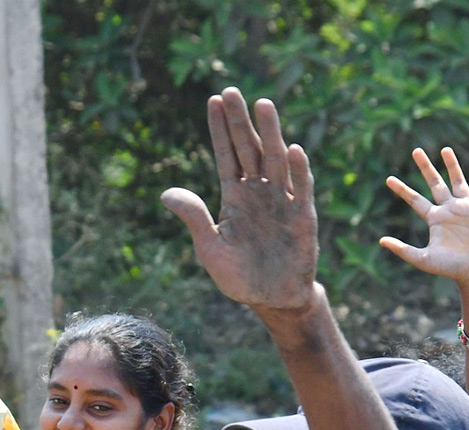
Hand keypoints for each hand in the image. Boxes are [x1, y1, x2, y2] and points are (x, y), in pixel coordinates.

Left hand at [161, 86, 317, 310]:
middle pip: (249, 149)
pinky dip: (297, 171)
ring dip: (270, 133)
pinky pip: (299, 189)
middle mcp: (259, 192)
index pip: (226, 156)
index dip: (220, 129)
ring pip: (275, 161)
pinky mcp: (302, 217)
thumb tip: (166, 193)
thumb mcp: (209, 248)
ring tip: (263, 105)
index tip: (213, 100)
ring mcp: (281, 201)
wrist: (271, 299)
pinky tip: (292, 149)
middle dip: (240, 121)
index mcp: (235, 197)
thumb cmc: (238, 276)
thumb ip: (194, 218)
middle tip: (232, 91)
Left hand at [380, 147, 468, 288]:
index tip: (388, 179)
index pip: (415, 200)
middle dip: (426, 168)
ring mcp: (468, 210)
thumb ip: (402, 250)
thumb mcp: (422, 259)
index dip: (402, 190)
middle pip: (435, 184)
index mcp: (434, 219)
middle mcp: (449, 210)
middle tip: (416, 151)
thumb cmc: (448, 268)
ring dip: (453, 166)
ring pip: (459, 182)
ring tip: (445, 150)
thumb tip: (381, 241)